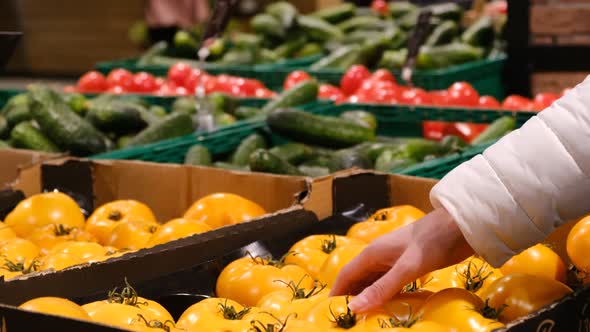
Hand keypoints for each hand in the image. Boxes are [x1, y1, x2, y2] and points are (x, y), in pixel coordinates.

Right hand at [330, 207, 473, 312]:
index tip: (331, 310)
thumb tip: (355, 308)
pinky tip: (387, 304)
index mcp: (373, 253)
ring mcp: (394, 259)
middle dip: (350, 296)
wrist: (461, 226)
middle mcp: (379, 255)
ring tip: (364, 315)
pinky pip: (388, 281)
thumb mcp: (407, 268)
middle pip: (358, 278)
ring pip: (373, 280)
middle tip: (347, 318)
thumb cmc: (433, 242)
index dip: (337, 292)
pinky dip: (383, 293)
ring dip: (367, 295)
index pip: (346, 274)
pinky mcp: (408, 263)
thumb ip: (382, 288)